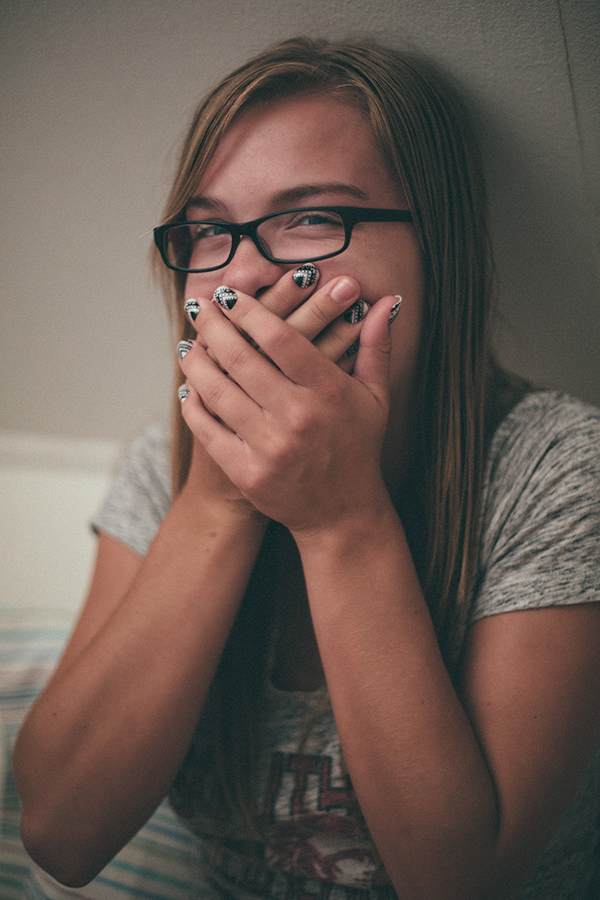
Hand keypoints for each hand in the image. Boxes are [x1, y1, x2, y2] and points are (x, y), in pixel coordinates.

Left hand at [178, 285, 399, 533]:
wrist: (342, 513)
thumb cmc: (357, 448)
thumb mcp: (375, 397)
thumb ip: (376, 347)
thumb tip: (388, 300)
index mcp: (328, 392)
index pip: (280, 338)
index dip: (249, 311)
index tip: (230, 296)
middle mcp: (297, 417)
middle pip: (242, 358)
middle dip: (214, 327)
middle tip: (199, 309)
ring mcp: (270, 447)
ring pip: (218, 391)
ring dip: (196, 362)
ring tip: (188, 345)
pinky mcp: (247, 473)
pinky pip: (208, 428)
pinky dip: (193, 404)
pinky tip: (188, 387)